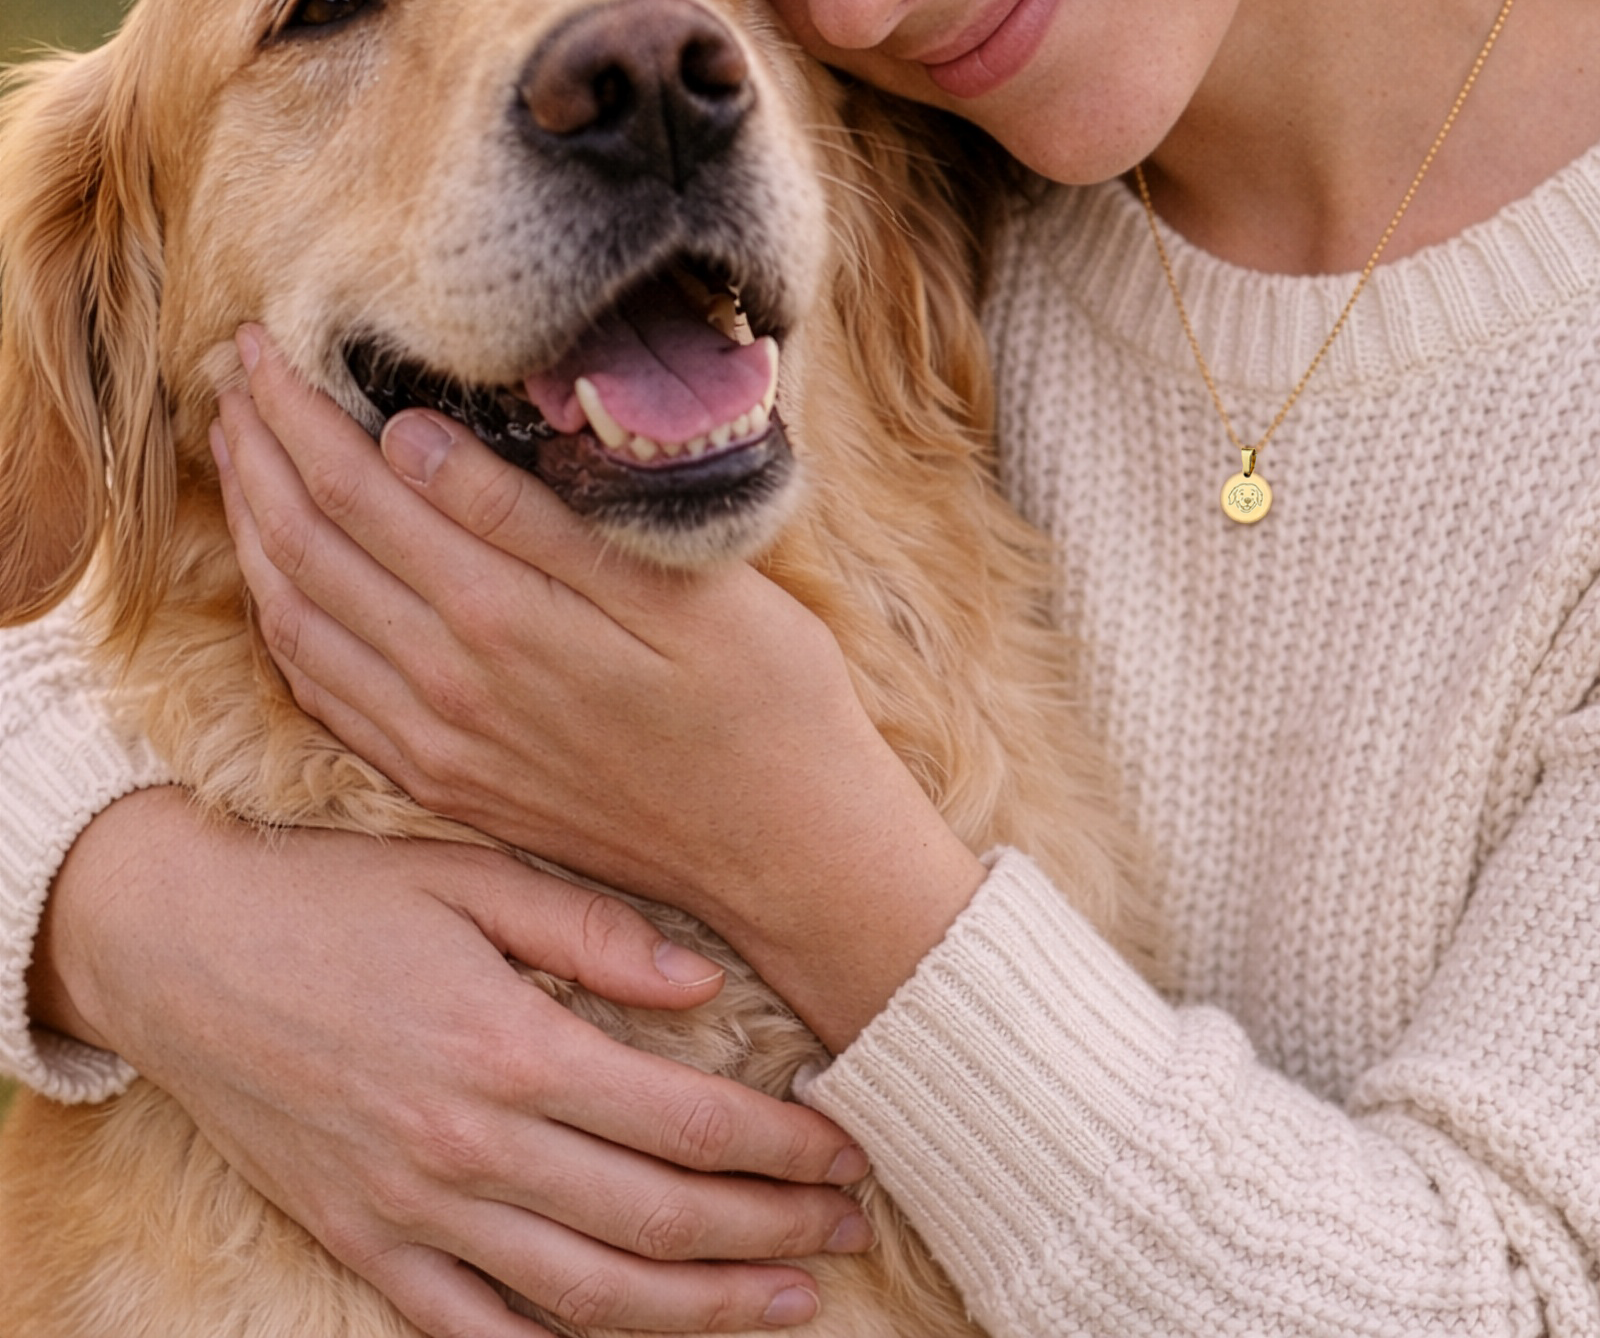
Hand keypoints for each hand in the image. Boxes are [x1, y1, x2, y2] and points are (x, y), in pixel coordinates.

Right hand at [30, 787, 872, 1335]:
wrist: (179, 949)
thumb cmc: (337, 898)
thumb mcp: (472, 875)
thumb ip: (594, 931)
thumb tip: (703, 988)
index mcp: (510, 1047)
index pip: (683, 1122)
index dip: (782, 1148)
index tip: (852, 1150)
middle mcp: (469, 1147)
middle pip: (655, 1219)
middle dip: (770, 1233)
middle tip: (852, 1228)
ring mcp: (412, 1211)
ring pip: (583, 1295)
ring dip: (697, 1309)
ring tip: (790, 1305)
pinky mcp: (363, 1244)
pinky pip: (470, 1329)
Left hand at [212, 325, 985, 1050]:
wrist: (781, 847)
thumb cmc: (763, 695)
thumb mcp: (681, 588)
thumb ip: (537, 520)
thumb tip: (415, 441)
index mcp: (503, 617)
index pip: (359, 488)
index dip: (301, 412)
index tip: (268, 341)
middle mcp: (445, 684)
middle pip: (309, 544)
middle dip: (259, 450)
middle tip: (233, 374)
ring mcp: (435, 742)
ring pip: (296, 617)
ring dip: (253, 526)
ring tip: (237, 453)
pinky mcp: (441, 780)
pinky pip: (323, 694)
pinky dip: (280, 620)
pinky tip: (278, 581)